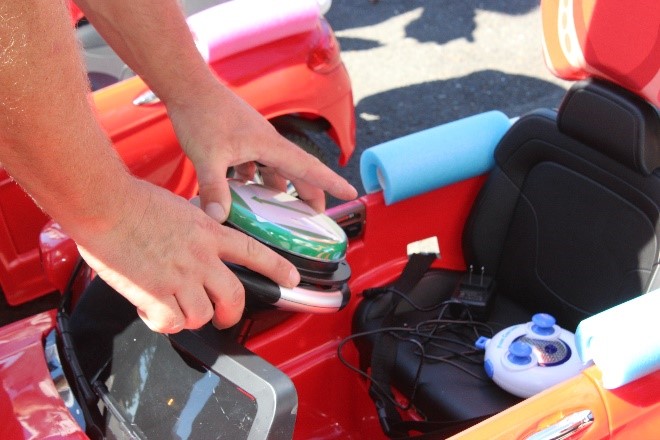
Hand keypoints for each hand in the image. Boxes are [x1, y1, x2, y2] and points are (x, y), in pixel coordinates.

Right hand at [76, 178, 299, 332]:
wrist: (105, 204)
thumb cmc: (133, 201)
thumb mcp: (180, 208)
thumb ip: (195, 229)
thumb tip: (196, 241)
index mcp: (209, 233)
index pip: (253, 252)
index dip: (277, 268)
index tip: (292, 280)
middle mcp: (201, 257)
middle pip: (235, 297)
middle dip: (232, 314)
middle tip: (224, 318)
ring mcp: (181, 277)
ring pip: (202, 316)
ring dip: (189, 317)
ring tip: (173, 308)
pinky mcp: (156, 293)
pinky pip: (171, 323)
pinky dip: (162, 323)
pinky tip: (152, 311)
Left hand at [165, 82, 357, 221]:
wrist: (188, 86)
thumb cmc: (202, 114)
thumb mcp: (207, 156)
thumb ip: (214, 188)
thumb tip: (218, 218)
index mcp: (270, 146)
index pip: (309, 167)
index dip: (331, 182)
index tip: (351, 192)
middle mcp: (267, 142)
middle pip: (296, 171)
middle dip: (309, 193)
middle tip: (315, 215)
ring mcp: (253, 139)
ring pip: (274, 168)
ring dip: (279, 188)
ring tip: (279, 209)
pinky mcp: (239, 138)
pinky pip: (255, 163)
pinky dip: (255, 179)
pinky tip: (243, 190)